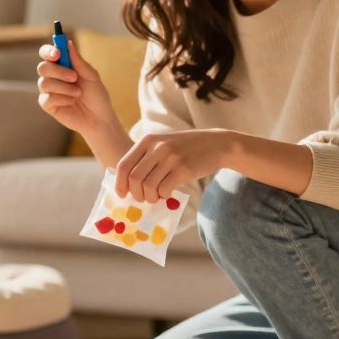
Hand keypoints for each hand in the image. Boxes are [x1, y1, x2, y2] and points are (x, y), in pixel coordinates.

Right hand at [36, 39, 118, 137]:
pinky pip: (47, 98)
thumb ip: (78, 61)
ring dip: (64, 87)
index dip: (48, 51)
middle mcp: (52, 76)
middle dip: (58, 71)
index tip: (57, 53)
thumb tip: (68, 43)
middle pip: (42, 67)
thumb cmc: (96, 95)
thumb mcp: (91, 76)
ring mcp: (48, 91)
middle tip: (74, 77)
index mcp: (62, 65)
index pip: (47, 53)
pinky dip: (62, 99)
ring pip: (44, 83)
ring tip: (78, 93)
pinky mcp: (47, 104)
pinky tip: (71, 102)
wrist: (98, 117)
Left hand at [115, 129, 237, 202]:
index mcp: (148, 140)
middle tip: (142, 198)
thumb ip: (146, 157)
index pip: (123, 165)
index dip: (120, 183)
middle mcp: (157, 147)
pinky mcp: (183, 169)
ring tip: (156, 197)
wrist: (218, 144)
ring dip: (150, 197)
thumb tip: (126, 183)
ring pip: (148, 186)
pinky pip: (164, 190)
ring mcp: (171, 157)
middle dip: (135, 193)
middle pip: (134, 178)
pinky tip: (168, 194)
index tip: (122, 194)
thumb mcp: (163, 144)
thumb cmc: (186, 148)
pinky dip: (163, 196)